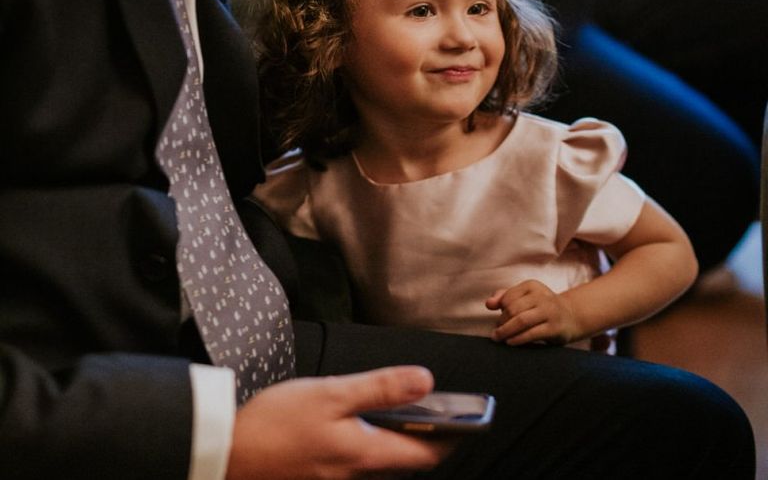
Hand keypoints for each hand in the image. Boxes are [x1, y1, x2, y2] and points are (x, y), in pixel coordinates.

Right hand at [226, 366, 452, 479]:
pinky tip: (359, 420)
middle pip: (406, 461)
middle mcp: (357, 475)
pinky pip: (358, 462)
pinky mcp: (320, 476)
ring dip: (398, 438)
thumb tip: (426, 381)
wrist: (226, 452)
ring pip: (382, 461)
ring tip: (401, 407)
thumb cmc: (276, 423)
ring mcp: (337, 479)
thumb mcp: (332, 394)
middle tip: (434, 405)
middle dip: (426, 436)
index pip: (427, 454)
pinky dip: (371, 442)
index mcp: (366, 454)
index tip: (468, 416)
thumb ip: (380, 388)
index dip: (453, 436)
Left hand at [486, 280, 580, 345]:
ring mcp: (550, 312)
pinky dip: (518, 339)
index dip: (500, 310)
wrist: (571, 317)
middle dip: (501, 322)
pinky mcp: (554, 328)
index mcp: (532, 286)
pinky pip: (531, 334)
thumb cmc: (541, 307)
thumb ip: (504, 297)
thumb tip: (489, 304)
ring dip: (506, 331)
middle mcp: (542, 296)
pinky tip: (510, 342)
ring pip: (521, 321)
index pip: (508, 297)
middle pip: (513, 309)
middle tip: (496, 333)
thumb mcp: (524, 297)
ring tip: (498, 338)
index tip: (499, 320)